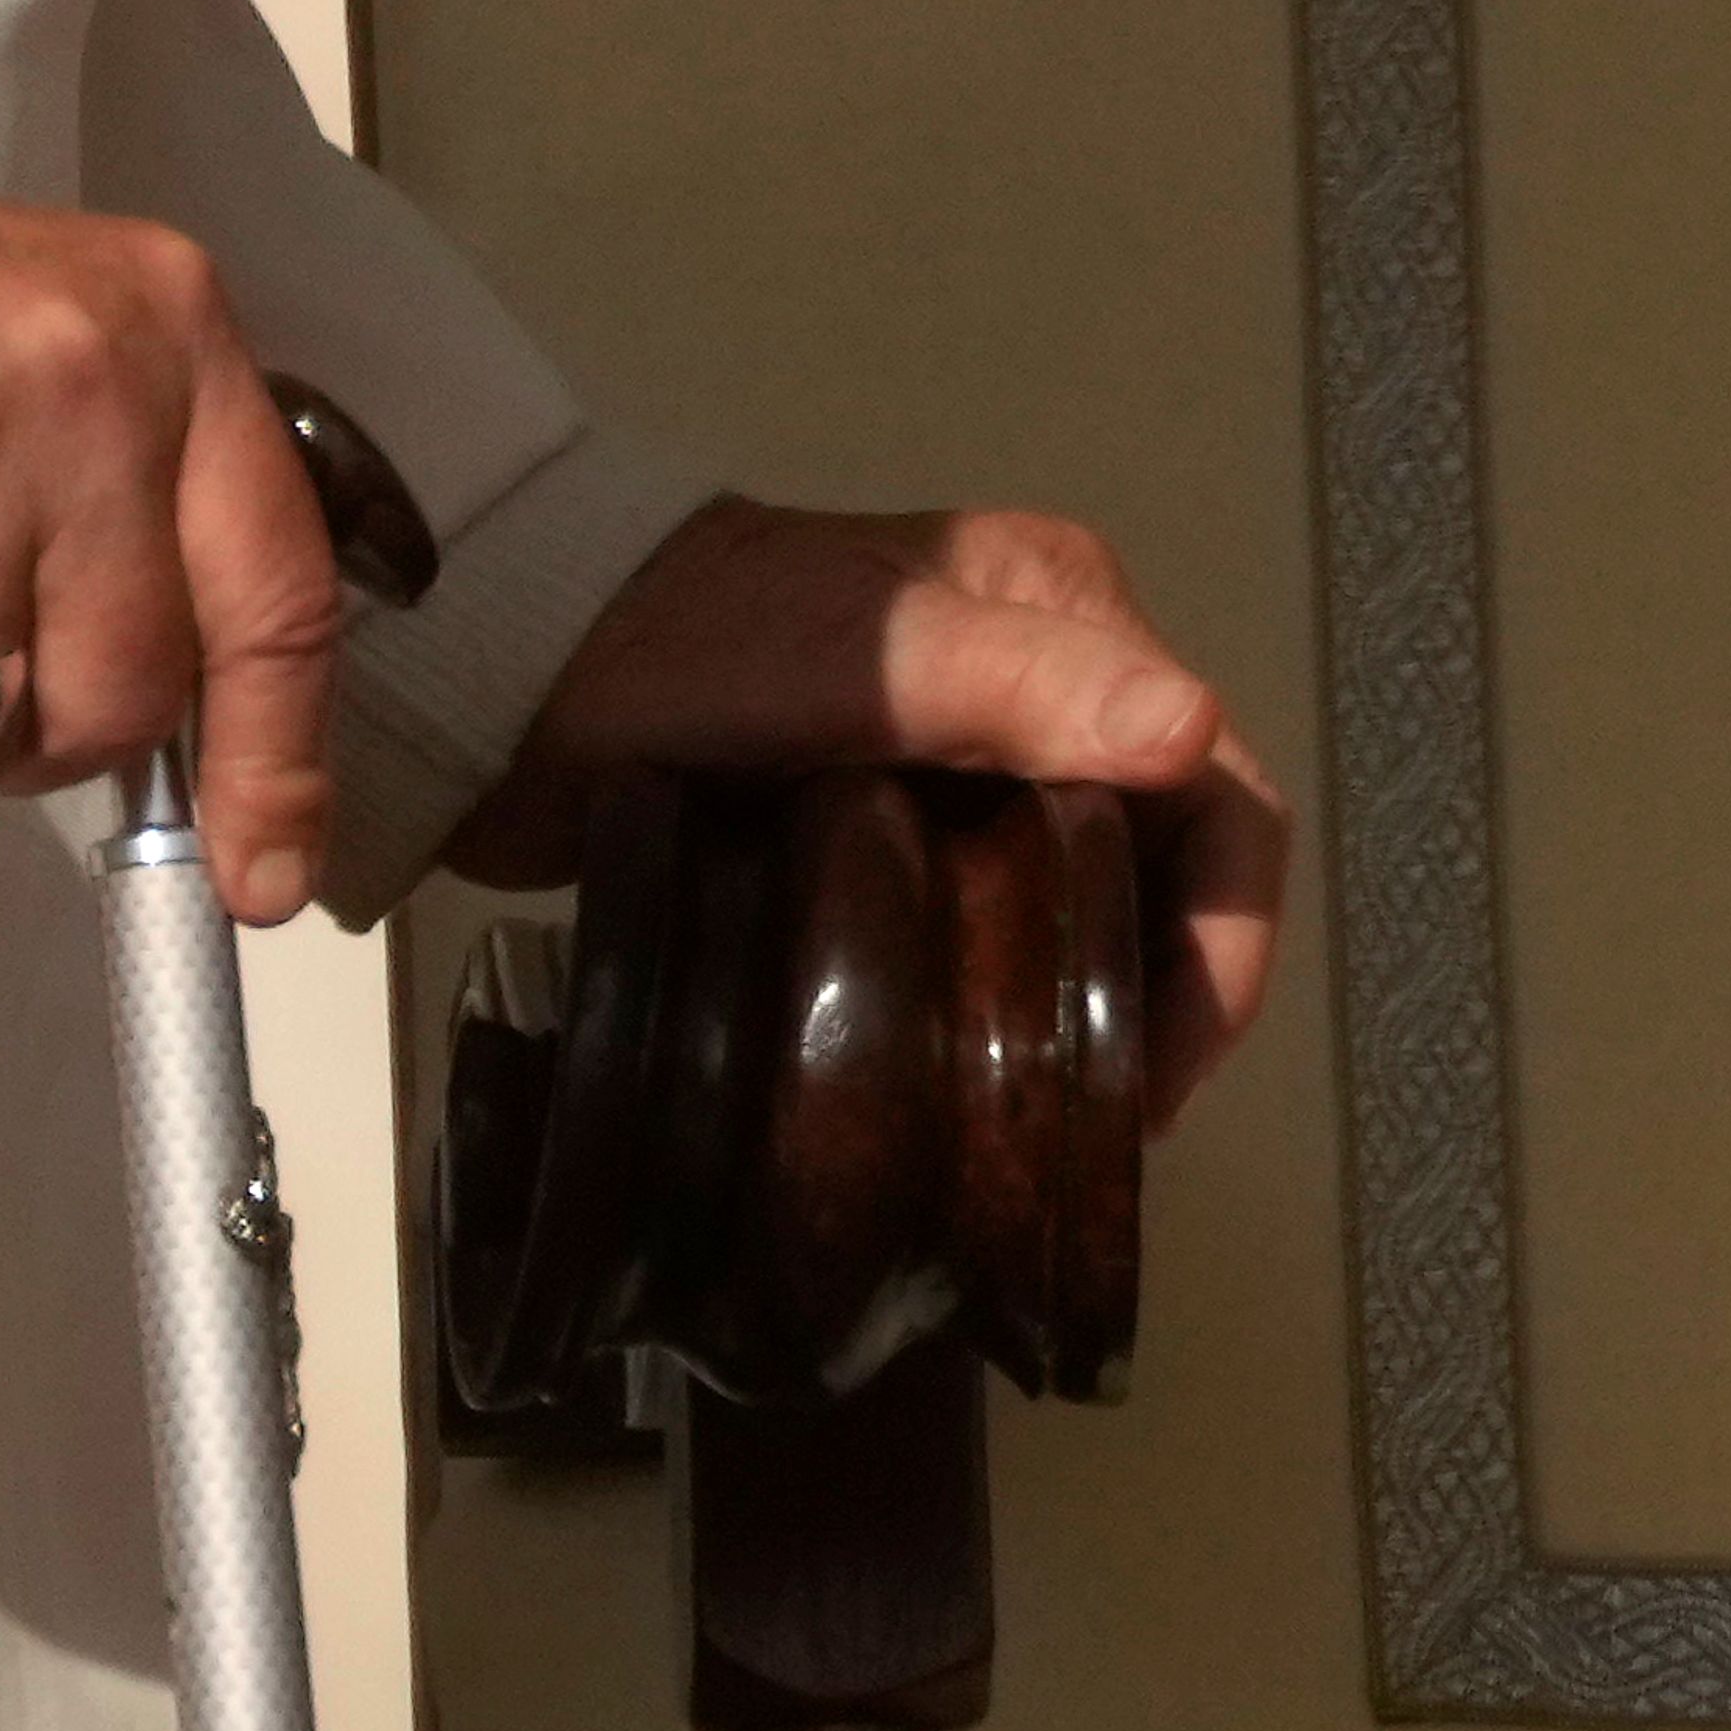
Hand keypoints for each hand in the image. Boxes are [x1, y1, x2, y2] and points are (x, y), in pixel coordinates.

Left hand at [447, 498, 1289, 1127]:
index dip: (1223, 939)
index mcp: (1068, 614)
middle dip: (1170, 990)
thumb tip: (1190, 726)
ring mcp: (977, 751)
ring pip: (1098, 896)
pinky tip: (995, 1075)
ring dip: (1099, 1005)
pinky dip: (1022, 997)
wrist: (507, 668)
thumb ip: (1022, 685)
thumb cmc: (672, 647)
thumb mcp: (864, 661)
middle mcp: (1047, 677)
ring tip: (1063, 1116)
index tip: (1167, 1065)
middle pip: (1175, 855)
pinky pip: (1011, 919)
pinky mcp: (907, 818)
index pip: (1220, 788)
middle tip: (1121, 1117)